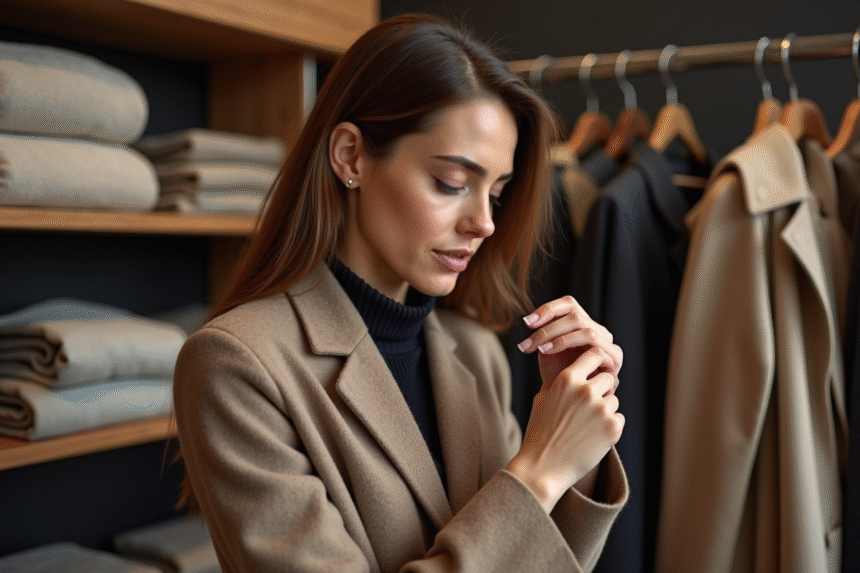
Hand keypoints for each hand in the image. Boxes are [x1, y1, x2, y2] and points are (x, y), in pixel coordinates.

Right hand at [506, 296, 623, 511]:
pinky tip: (591, 436)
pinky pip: (618, 418)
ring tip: (585, 426)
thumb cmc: (540, 432)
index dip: (597, 362)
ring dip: (604, 409)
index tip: (596, 370)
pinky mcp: (612, 428)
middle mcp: (585, 391)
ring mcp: (600, 409)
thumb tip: (576, 368)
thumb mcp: (543, 399)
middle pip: (607, 378)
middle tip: (587, 407)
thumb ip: (561, 381)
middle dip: (601, 389)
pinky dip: (609, 426)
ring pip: (613, 400)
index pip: (594, 354)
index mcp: (566, 380)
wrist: (542, 467)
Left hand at [517, 296, 621, 388]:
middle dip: (547, 327)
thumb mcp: (547, 352)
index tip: (526, 322)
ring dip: (556, 335)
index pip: (568, 304)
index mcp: (584, 325)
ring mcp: (608, 343)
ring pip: (584, 327)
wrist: (570, 404)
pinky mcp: (614, 358)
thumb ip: (543, 335)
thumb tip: (529, 321)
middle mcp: (598, 331)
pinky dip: (568, 344)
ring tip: (538, 348)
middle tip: (527, 341)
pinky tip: (549, 352)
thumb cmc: (557, 377)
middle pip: (574, 314)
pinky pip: (594, 344)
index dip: (547, 309)